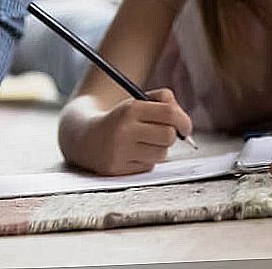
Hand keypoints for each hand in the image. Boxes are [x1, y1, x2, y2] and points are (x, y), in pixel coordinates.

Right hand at [75, 88, 193, 175]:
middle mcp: (124, 130)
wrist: (86, 137)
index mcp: (130, 109)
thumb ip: (164, 102)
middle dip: (171, 135)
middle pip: (168, 136)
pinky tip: (134, 153)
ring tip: (146, 143)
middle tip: (166, 134)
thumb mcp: (138, 102)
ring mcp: (120, 152)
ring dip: (159, 149)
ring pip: (161, 154)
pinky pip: (148, 166)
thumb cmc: (121, 119)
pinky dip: (147, 160)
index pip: (168, 113)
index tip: (185, 126)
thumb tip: (184, 123)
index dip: (183, 120)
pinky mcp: (118, 169)